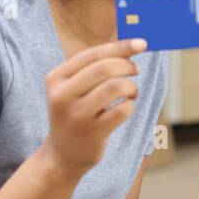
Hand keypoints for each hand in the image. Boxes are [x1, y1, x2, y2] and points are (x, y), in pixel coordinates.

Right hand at [39, 38, 145, 176]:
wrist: (62, 154)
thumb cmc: (75, 113)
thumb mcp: (73, 88)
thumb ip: (94, 67)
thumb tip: (131, 48)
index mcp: (56, 78)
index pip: (92, 54)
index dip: (120, 47)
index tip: (142, 44)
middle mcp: (62, 95)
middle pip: (104, 68)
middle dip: (126, 66)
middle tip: (135, 70)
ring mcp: (77, 115)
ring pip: (115, 87)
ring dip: (131, 86)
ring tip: (131, 92)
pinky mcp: (93, 133)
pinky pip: (122, 110)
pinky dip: (130, 105)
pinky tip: (126, 108)